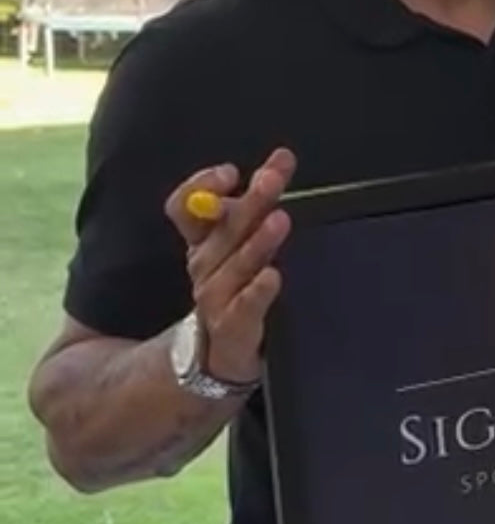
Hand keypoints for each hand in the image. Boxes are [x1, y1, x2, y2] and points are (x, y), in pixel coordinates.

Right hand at [166, 148, 296, 382]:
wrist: (215, 360)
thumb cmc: (234, 294)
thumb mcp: (235, 247)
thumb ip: (250, 206)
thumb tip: (273, 163)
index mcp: (201, 243)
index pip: (184, 208)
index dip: (201, 187)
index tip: (231, 172)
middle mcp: (203, 267)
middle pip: (220, 231)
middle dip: (249, 203)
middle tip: (272, 179)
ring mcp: (215, 300)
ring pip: (234, 267)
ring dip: (256, 243)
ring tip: (280, 220)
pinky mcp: (233, 330)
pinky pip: (244, 308)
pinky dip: (257, 292)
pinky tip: (273, 277)